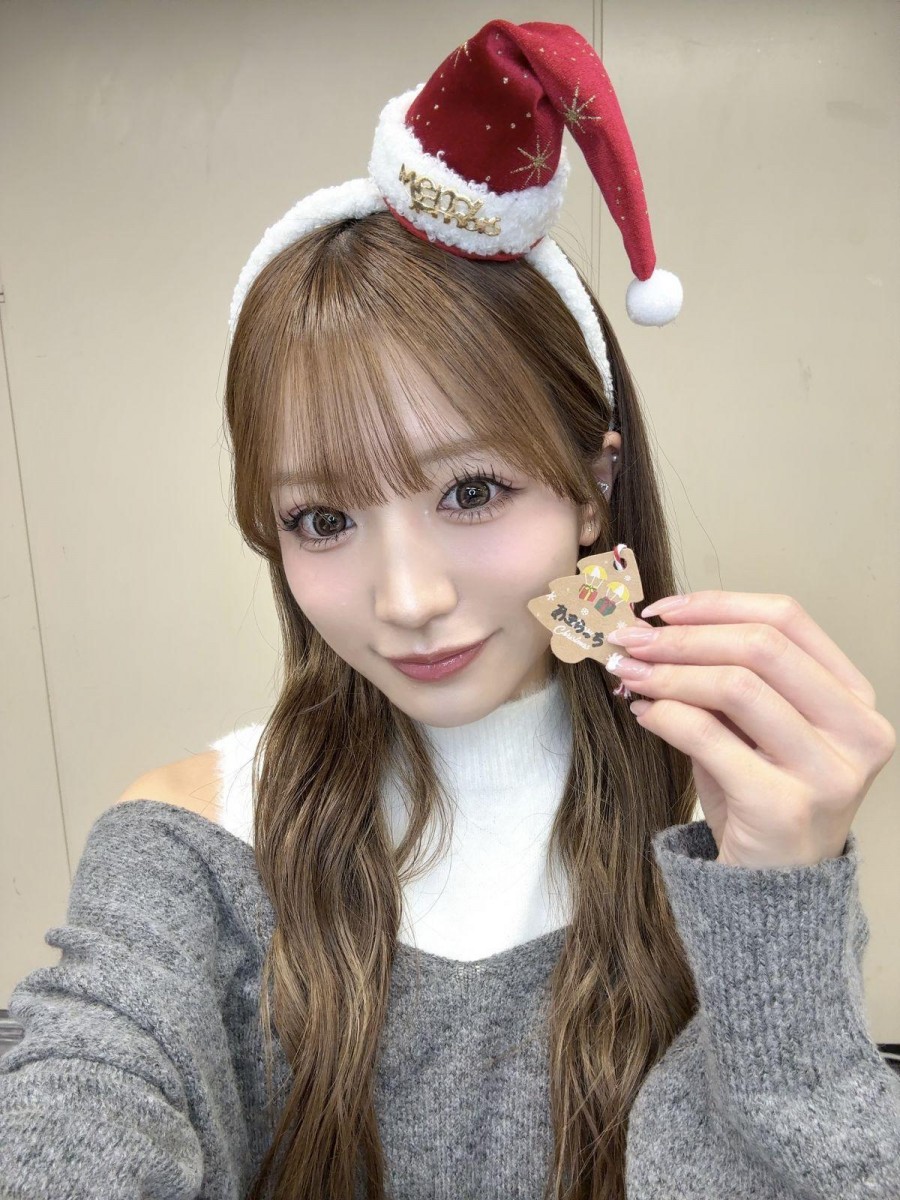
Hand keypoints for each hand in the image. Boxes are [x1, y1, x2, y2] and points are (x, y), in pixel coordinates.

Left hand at [605, 591, 896, 867]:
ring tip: (630, 673)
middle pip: (762, 646)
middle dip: (684, 637)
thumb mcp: (754, 728)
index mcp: (854, 696)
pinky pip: (709, 738)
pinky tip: (644, 714)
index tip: (662, 609)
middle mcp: (856, 730)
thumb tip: (654, 629)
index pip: (788, 618)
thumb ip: (724, 676)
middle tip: (632, 640)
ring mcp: (827, 771)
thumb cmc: (763, 796)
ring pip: (736, 686)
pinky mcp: (785, 806)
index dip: (717, 604)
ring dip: (669, 672)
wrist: (775, 890)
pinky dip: (666, 716)